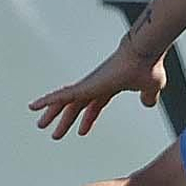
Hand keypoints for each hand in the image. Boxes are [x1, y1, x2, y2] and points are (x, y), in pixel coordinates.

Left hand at [28, 41, 166, 138]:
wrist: (143, 52)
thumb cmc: (148, 66)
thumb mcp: (150, 88)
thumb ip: (148, 96)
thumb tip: (148, 103)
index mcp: (110, 86)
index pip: (95, 104)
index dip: (88, 118)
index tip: (82, 131)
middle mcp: (97, 85)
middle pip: (77, 105)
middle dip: (66, 119)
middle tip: (56, 133)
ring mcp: (90, 84)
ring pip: (65, 102)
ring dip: (52, 113)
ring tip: (40, 124)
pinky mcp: (86, 85)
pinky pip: (61, 96)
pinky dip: (48, 101)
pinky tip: (34, 106)